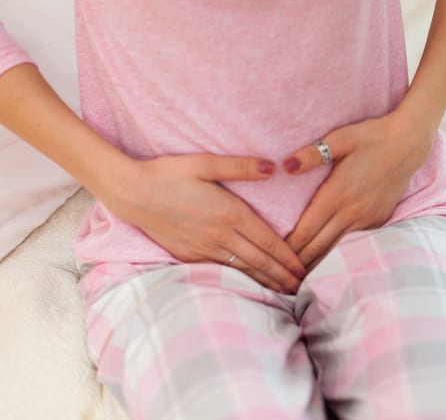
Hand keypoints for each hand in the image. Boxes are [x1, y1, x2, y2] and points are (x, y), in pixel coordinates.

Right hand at [105, 154, 305, 292]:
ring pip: (242, 269)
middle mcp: (220, 235)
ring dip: (264, 282)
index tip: (303, 268)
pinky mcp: (189, 255)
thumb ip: (241, 167)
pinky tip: (249, 286)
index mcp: (230, 213)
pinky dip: (239, 280)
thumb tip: (273, 167)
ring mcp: (204, 248)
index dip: (287, 257)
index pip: (268, 241)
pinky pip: (221, 270)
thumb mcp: (205, 163)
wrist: (131, 193)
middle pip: (259, 261)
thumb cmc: (169, 174)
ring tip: (283, 292)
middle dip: (282, 276)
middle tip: (301, 288)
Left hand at [283, 112, 435, 269]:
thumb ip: (311, 154)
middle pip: (318, 247)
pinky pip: (354, 243)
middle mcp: (351, 212)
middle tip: (281, 279)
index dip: (288, 247)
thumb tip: (285, 166)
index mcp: (337, 194)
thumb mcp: (340, 138)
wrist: (408, 144)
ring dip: (318, 265)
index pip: (306, 230)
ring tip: (300, 280)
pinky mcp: (378, 220)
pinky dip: (339, 255)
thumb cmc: (371, 137)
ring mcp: (367, 219)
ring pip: (336, 250)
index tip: (274, 258)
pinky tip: (329, 263)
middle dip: (298, 263)